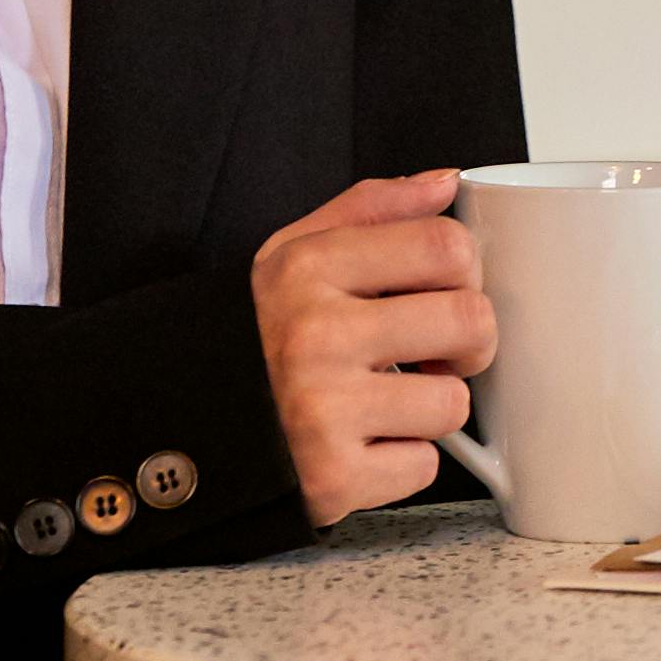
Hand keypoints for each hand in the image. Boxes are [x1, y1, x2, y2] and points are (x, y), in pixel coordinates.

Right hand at [255, 170, 490, 528]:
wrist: (189, 426)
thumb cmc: (261, 337)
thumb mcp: (294, 253)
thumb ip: (373, 209)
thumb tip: (444, 184)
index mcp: (308, 267)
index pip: (447, 246)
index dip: (462, 273)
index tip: (439, 291)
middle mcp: (314, 334)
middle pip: (471, 320)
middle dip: (468, 343)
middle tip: (432, 353)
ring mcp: (322, 408)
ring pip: (453, 402)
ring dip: (430, 409)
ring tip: (385, 401)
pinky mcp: (332, 476)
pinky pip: (424, 466)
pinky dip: (402, 463)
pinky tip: (363, 444)